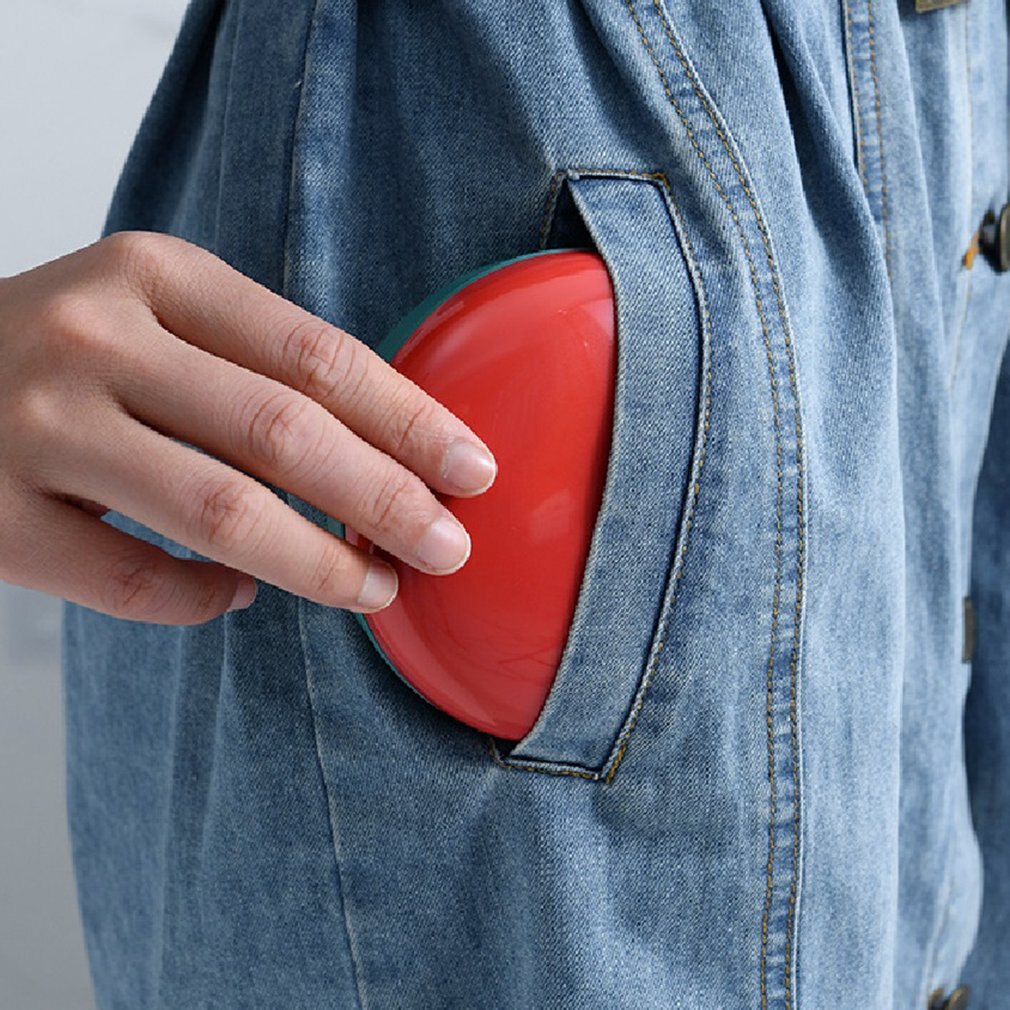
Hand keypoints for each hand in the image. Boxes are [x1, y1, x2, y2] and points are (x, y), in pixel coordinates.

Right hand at [0, 231, 496, 625]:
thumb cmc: (63, 353)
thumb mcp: (152, 316)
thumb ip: (253, 367)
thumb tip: (387, 460)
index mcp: (155, 277)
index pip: (317, 355)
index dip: (409, 420)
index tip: (472, 470)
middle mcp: (94, 338)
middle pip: (284, 432)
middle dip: (387, 500)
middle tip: (448, 547)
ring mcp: (34, 426)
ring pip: (219, 514)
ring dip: (319, 564)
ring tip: (375, 589)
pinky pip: (135, 582)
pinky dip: (206, 601)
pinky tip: (239, 597)